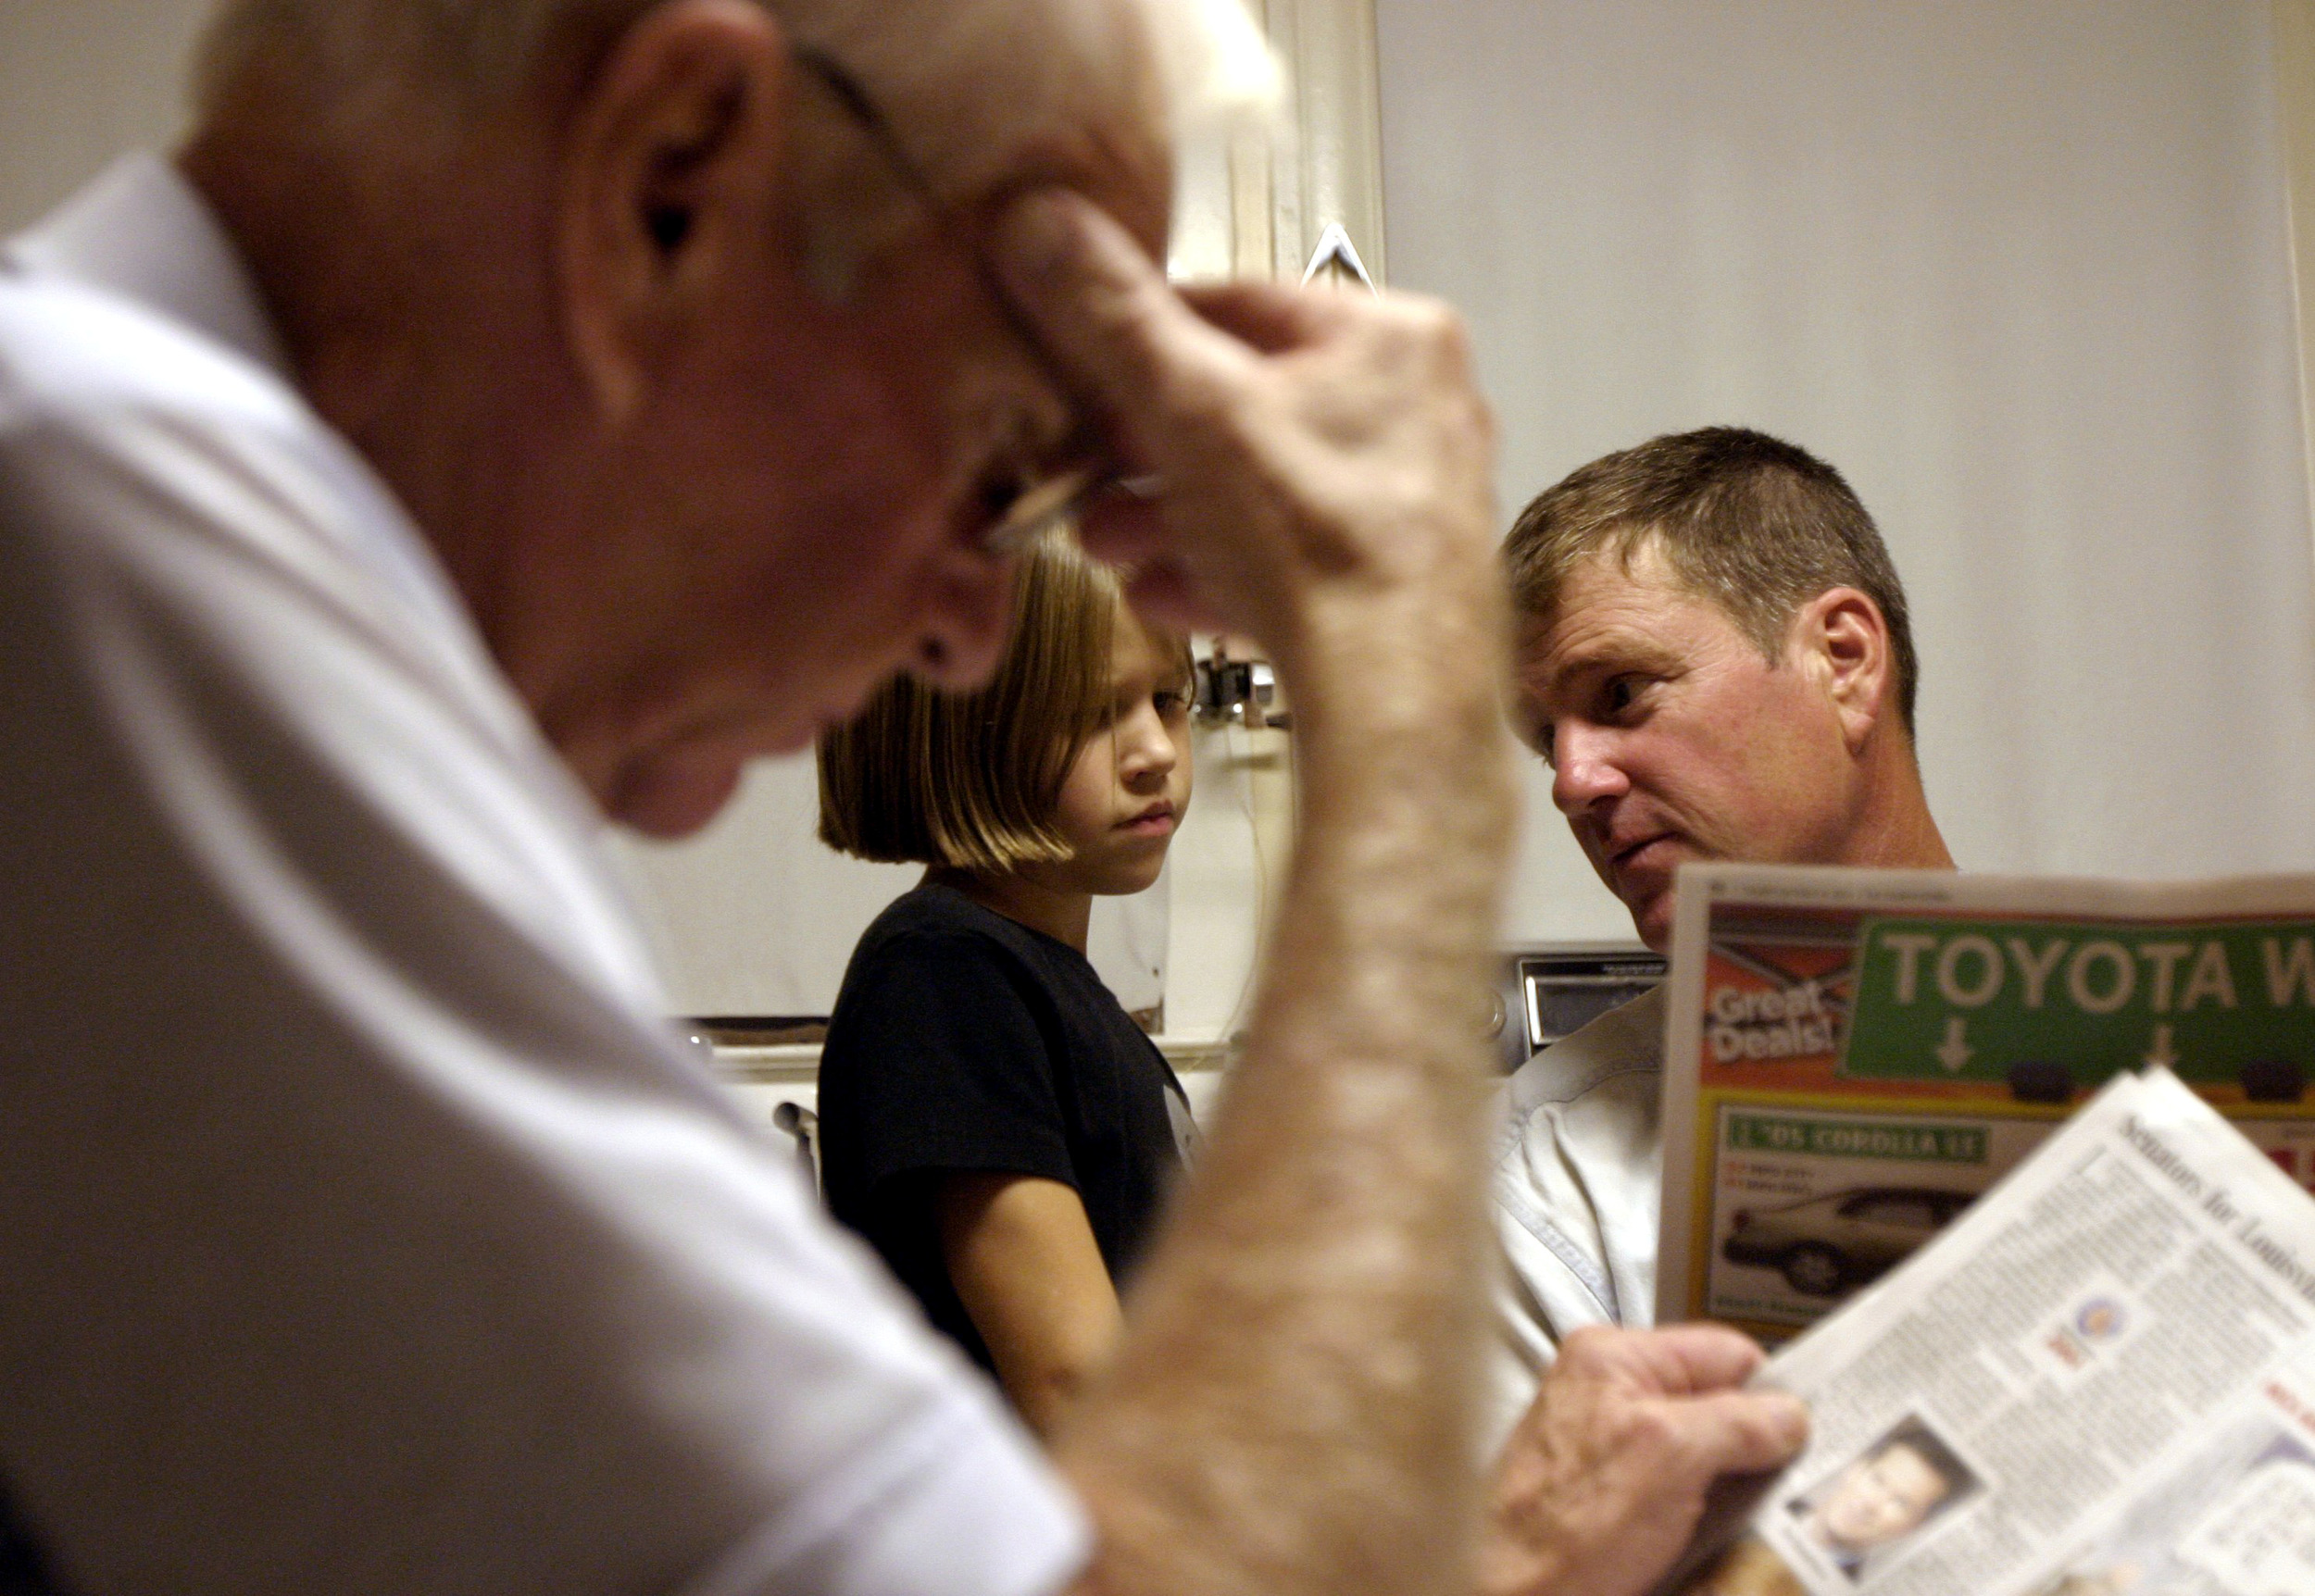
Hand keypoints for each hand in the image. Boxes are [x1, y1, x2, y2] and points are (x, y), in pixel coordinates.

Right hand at [991, 190, 1500, 687]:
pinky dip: (1222, 569)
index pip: (1237, 304)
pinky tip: (1163, 594)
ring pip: (1264, 490)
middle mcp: (1417, 408)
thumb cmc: (1320, 540)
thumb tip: (1041, 223)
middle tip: (1081, 476)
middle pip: (1246, 407)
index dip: (1140, 339)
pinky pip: (1292, 558)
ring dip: (1171, 515)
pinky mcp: (1396, 582)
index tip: (1080, 372)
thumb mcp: (1189, 408)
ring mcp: (1412, 501)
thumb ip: (1111, 319)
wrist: (1396, 697)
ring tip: (1105, 546)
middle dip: (1145, 451)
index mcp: (1389, 336)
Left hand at [1481, 1325, 1809, 1595]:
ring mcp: (1612, 1450)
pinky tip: (1717, 1542)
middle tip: (1788, 1486)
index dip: (1769, 1390)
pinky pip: (1684, 1498)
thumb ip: (1737, 1423)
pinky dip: (1707, 1519)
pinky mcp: (1615, 1501)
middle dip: (1753, 1447)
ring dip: (1734, 1491)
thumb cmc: (1562, 1528)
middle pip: (1716, 1405)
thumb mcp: (1669, 1456)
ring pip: (1705, 1457)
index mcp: (1615, 1358)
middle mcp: (1609, 1395)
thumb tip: (1790, 1415)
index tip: (1809, 1431)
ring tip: (1750, 1521)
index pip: (1722, 1351)